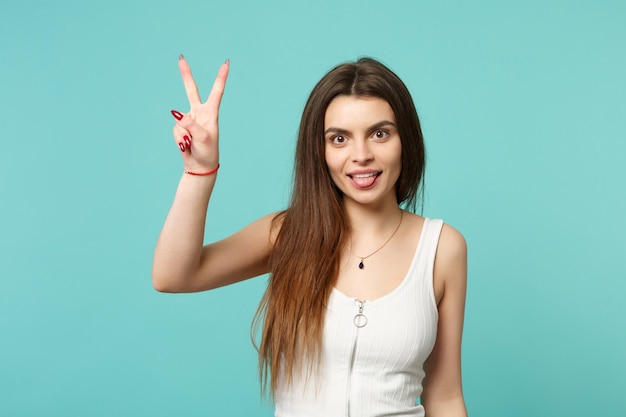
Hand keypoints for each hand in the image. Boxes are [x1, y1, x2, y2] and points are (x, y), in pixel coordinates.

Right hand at [171, 55, 228, 172]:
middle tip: (180, 58)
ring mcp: (188, 119)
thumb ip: (189, 123)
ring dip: (184, 134)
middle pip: (191, 90)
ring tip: (193, 143)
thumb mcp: (202, 137)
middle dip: (185, 74)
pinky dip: (180, 139)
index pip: (217, 91)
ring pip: (179, 120)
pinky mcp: (180, 127)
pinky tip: (187, 145)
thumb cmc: (207, 151)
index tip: (226, 63)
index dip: (221, 77)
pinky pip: (175, 129)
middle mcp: (200, 112)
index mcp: (211, 112)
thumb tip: (174, 112)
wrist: (200, 165)